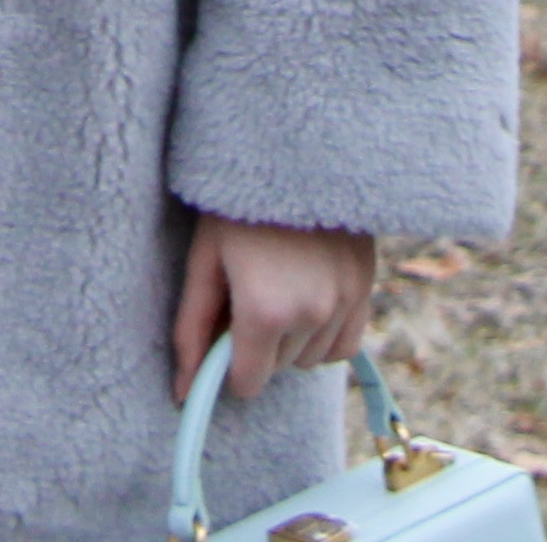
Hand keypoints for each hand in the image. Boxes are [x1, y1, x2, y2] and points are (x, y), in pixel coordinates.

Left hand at [171, 213, 373, 404]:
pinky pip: (345, 344)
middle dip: (257, 347)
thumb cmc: (236, 206)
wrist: (294, 154)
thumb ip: (191, 330)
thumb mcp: (204, 262)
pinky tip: (308, 301)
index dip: (228, 367)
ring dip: (291, 341)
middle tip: (247, 297)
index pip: (247, 383)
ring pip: (311, 360)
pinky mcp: (366, 287)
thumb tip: (181, 393)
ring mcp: (344, 302)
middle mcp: (311, 314)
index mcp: (264, 310)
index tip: (223, 337)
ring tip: (278, 290)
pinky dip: (325, 335)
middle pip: (277, 369)